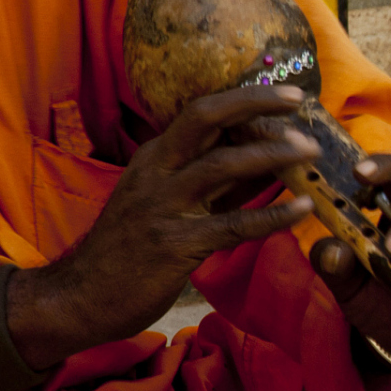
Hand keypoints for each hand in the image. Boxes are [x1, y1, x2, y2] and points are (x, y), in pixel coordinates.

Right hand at [8, 86, 318, 369]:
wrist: (81, 297)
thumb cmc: (130, 252)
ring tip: (309, 151)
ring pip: (221, 165)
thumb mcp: (170, 204)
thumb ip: (218, 183)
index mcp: (155, 157)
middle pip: (205, 118)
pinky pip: (234, 224)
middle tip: (300, 101)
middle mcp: (157, 171)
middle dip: (254, 103)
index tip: (285, 94)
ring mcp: (164, 206)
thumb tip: (271, 162)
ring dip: (270, 154)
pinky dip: (272, 215)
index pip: (201, 113)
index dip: (244, 99)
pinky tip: (303, 208)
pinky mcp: (176, 244)